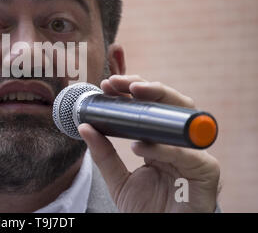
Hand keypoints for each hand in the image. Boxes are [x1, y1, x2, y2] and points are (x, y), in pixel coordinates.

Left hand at [78, 75, 220, 211]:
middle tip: (122, 82)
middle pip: (171, 104)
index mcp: (161, 142)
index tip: (108, 84)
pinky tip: (140, 146)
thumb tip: (85, 126)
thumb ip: (103, 155)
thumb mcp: (117, 179)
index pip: (151, 108)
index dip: (133, 91)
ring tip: (132, 95)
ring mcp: (194, 155)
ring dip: (159, 102)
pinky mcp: (206, 172)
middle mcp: (179, 143)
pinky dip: (164, 148)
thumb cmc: (146, 209)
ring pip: (184, 119)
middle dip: (148, 87)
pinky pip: (188, 154)